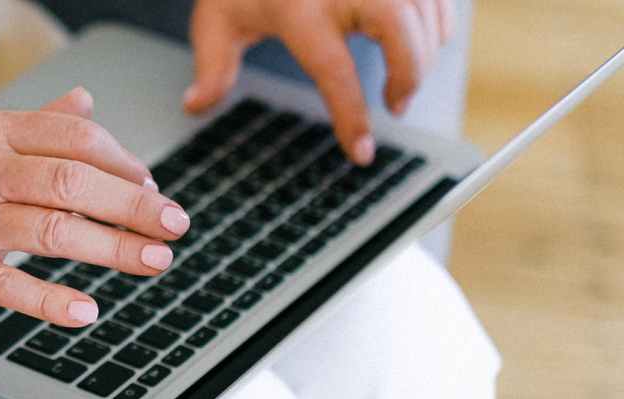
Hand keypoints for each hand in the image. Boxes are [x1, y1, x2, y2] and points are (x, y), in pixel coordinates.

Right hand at [0, 88, 190, 325]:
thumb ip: (32, 123)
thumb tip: (85, 102)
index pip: (75, 138)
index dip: (123, 161)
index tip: (151, 184)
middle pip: (74, 181)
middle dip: (134, 204)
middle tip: (173, 225)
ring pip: (52, 229)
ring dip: (112, 248)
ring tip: (153, 262)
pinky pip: (5, 283)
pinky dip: (49, 299)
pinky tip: (86, 310)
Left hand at [185, 0, 455, 164]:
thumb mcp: (218, 17)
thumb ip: (212, 65)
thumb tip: (193, 106)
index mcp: (298, 9)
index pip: (335, 75)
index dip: (352, 119)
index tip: (362, 154)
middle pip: (402, 38)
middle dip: (408, 78)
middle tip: (396, 105)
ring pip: (426, 17)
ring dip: (424, 54)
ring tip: (403, 80)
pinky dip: (436, 23)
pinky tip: (417, 42)